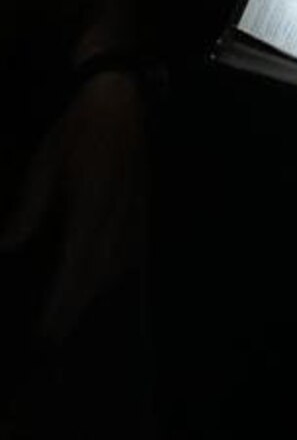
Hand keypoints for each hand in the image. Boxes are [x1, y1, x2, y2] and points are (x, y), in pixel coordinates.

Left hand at [0, 67, 146, 341]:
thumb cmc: (76, 130)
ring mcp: (132, 214)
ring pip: (116, 268)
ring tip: (73, 318)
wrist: (119, 99)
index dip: (59, 305)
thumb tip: (8, 246)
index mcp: (89, 211)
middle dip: (75, 310)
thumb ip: (28, 210)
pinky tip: (103, 281)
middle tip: (54, 339)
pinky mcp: (140, 207)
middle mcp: (114, 219)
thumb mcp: (44, 166)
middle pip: (97, 278)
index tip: (45, 334)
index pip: (74, 270)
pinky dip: (113, 273)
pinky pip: (128, 251)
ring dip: (95, 295)